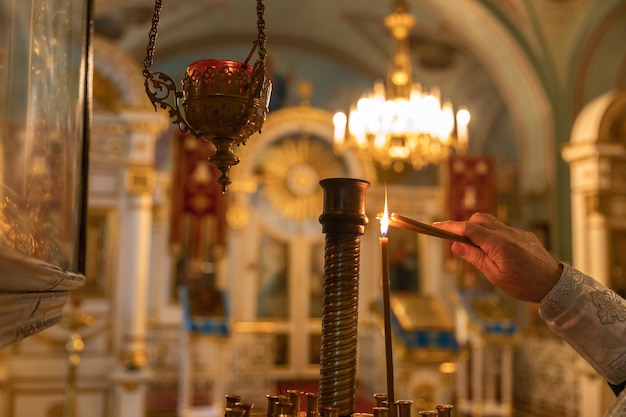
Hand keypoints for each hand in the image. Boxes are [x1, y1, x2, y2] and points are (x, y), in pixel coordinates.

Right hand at [433, 213, 562, 302]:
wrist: (554, 284)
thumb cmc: (523, 284)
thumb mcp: (494, 275)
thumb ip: (474, 257)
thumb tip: (456, 245)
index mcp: (497, 243)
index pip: (467, 228)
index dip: (450, 226)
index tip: (436, 227)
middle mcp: (507, 233)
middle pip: (478, 219)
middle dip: (463, 226)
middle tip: (454, 240)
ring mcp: (516, 232)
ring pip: (491, 223)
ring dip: (478, 231)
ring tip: (475, 249)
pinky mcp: (524, 235)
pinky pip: (503, 230)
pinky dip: (492, 236)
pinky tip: (496, 253)